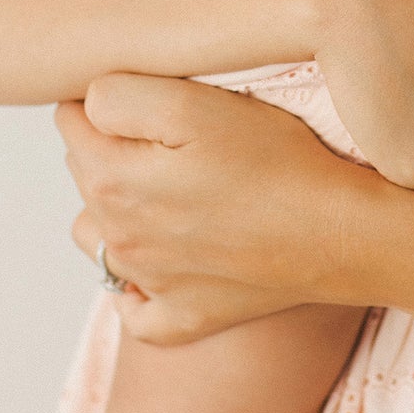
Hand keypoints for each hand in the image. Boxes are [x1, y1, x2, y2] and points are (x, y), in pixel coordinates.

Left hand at [57, 75, 373, 344]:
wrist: (341, 235)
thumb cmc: (276, 160)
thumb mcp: (193, 102)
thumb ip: (119, 97)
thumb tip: (82, 105)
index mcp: (111, 180)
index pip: (73, 119)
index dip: (108, 98)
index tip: (154, 94)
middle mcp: (118, 238)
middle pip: (84, 173)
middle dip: (115, 147)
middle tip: (179, 134)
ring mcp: (148, 284)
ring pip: (99, 234)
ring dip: (119, 209)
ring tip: (175, 188)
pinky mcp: (181, 318)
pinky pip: (133, 305)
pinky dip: (141, 283)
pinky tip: (175, 254)